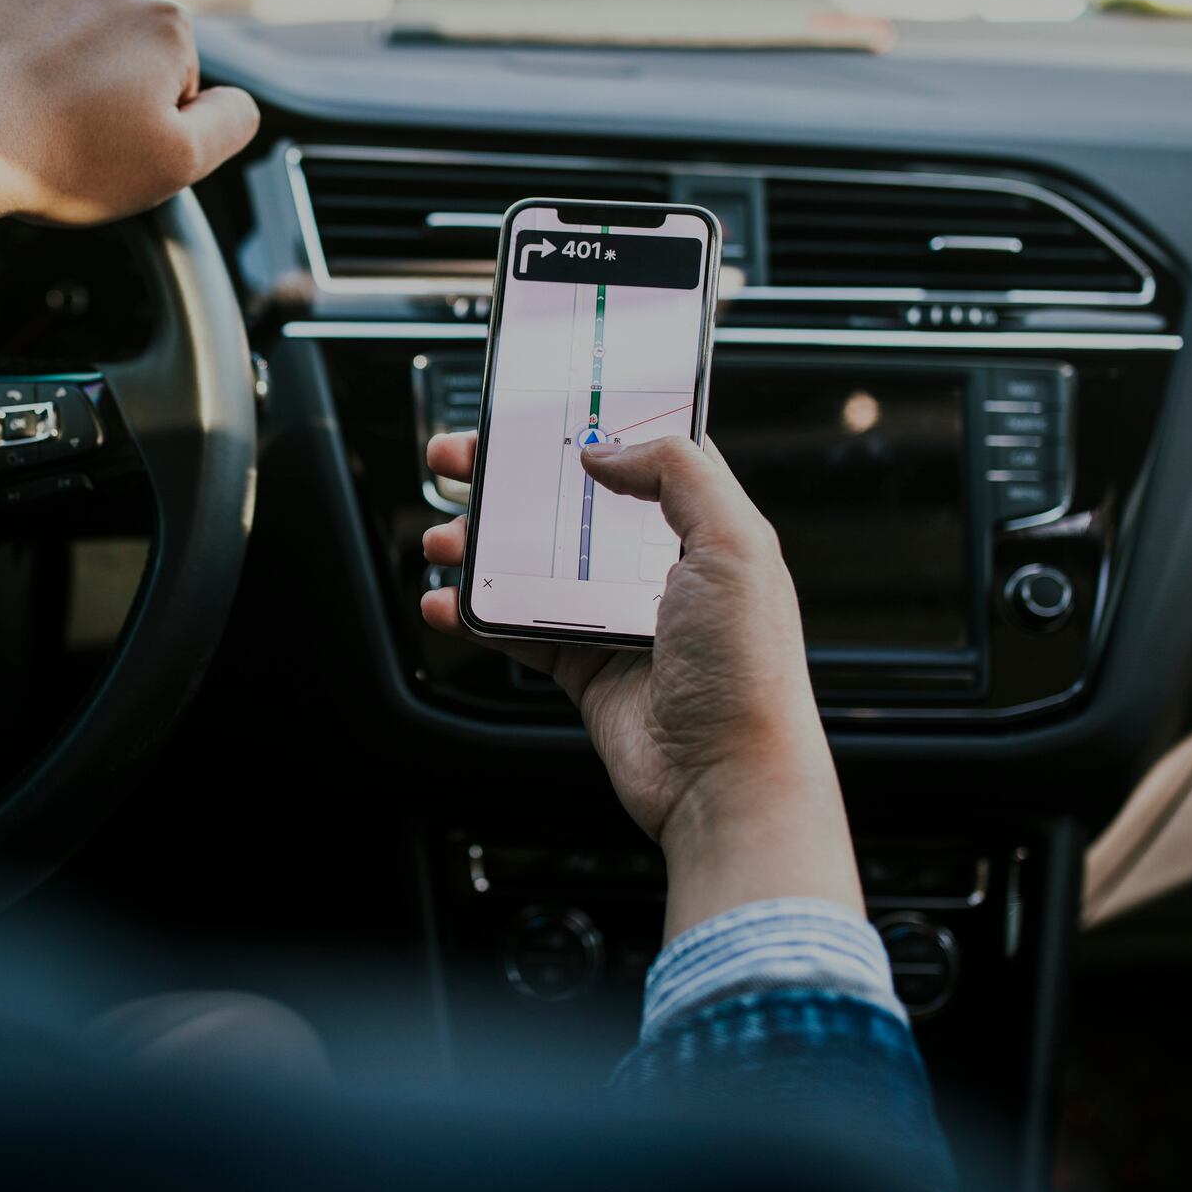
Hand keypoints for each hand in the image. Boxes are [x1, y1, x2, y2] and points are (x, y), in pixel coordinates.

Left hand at [0, 0, 258, 291]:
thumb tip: (239, 98)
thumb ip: (231, 123)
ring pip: (74, 17)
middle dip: (108, 79)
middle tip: (71, 128)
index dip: (147, 121)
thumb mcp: (178, 165)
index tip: (110, 144)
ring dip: (63, 52)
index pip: (175, 80)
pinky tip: (2, 73)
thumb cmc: (69, 160)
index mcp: (168, 26)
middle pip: (126, 42)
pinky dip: (15, 31)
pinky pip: (21, 0)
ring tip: (32, 103)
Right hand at [421, 432, 862, 934]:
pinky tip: (447, 603)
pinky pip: (517, 629)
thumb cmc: (748, 672)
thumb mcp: (735, 545)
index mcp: (707, 530)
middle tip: (459, 459)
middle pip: (571, 504)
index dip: (591, 429)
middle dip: (509, 479)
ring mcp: (618, 620)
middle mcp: (661, 570)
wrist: (725, 780)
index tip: (538, 411)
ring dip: (481, 545)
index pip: (644, 456)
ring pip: (534, 564)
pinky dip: (475, 614)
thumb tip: (608, 451)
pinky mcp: (585, 669)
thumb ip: (679, 475)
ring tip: (442, 538)